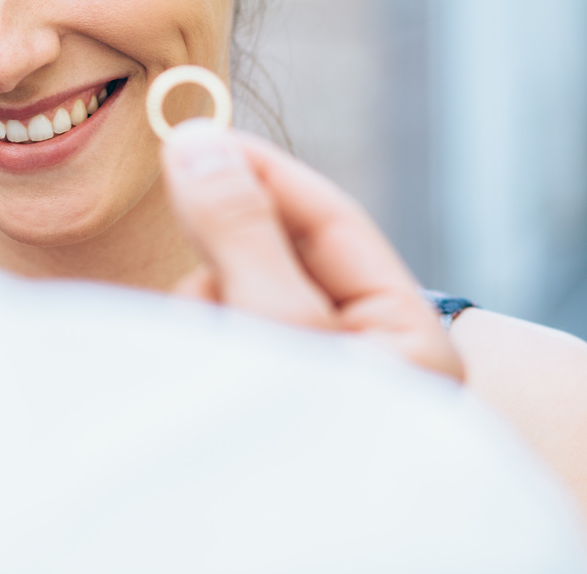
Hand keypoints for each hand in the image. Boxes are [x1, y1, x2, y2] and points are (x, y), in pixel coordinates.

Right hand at [161, 120, 462, 381]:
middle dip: (225, 260)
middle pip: (277, 257)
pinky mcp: (245, 404)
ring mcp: (302, 388)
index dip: (265, 170)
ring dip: (201, 314)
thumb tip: (199, 139)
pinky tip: (189, 380)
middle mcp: (360, 359)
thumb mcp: (275, 327)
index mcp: (405, 339)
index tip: (195, 134)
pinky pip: (211, 340)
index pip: (334, 221)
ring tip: (199, 366)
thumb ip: (242, 231)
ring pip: (232, 299)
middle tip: (182, 240)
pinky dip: (189, 349)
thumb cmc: (289, 451)